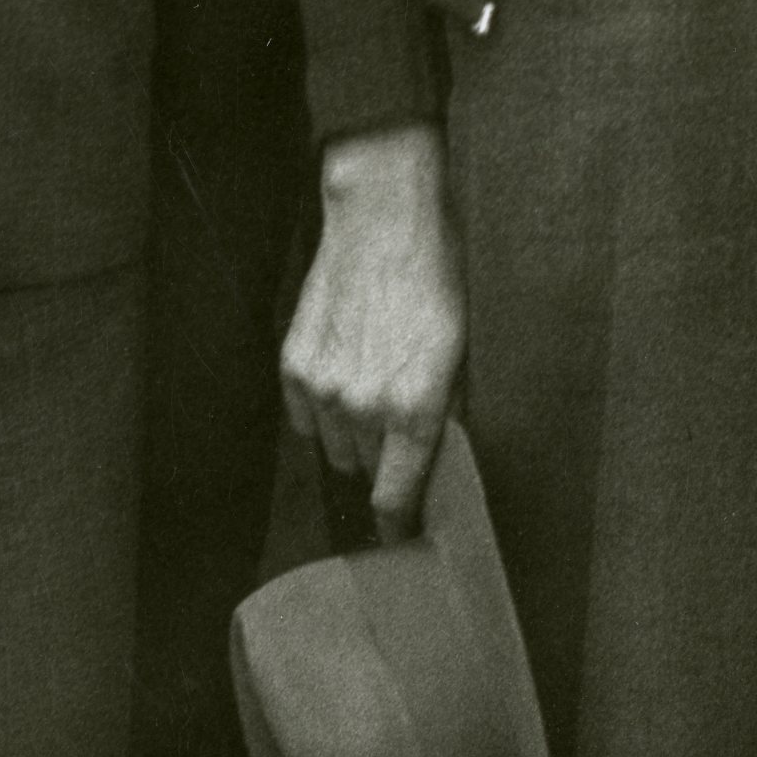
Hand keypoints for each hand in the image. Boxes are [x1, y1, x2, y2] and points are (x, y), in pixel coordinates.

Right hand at [281, 122, 467, 517]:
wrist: (384, 219)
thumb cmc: (435, 277)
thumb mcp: (462, 347)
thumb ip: (445, 410)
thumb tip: (435, 455)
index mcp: (415, 407)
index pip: (397, 496)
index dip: (398, 524)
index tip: (401, 537)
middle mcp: (365, 408)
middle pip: (368, 469)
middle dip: (386, 458)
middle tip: (399, 424)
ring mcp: (324, 389)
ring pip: (335, 446)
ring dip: (354, 434)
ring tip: (373, 388)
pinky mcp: (294, 368)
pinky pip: (306, 418)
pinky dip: (323, 408)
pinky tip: (344, 373)